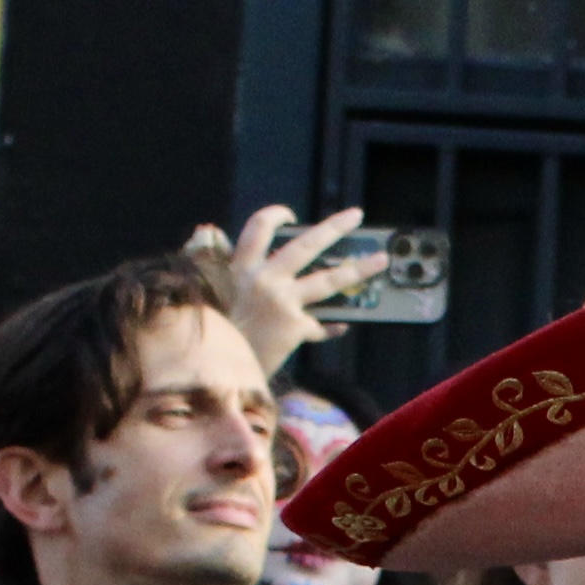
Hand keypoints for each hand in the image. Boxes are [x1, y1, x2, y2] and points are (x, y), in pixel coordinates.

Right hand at [195, 203, 386, 361]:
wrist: (213, 369)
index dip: (276, 216)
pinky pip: (322, 324)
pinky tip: (341, 325)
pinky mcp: (295, 328)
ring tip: (379, 260)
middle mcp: (264, 279)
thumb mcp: (205, 288)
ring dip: (358, 269)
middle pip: (306, 245)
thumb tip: (207, 229)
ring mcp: (283, 302)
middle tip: (356, 215)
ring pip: (329, 280)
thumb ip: (210, 258)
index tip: (291, 215)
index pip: (259, 228)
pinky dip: (331, 325)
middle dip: (334, 227)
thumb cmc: (210, 329)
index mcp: (241, 267)